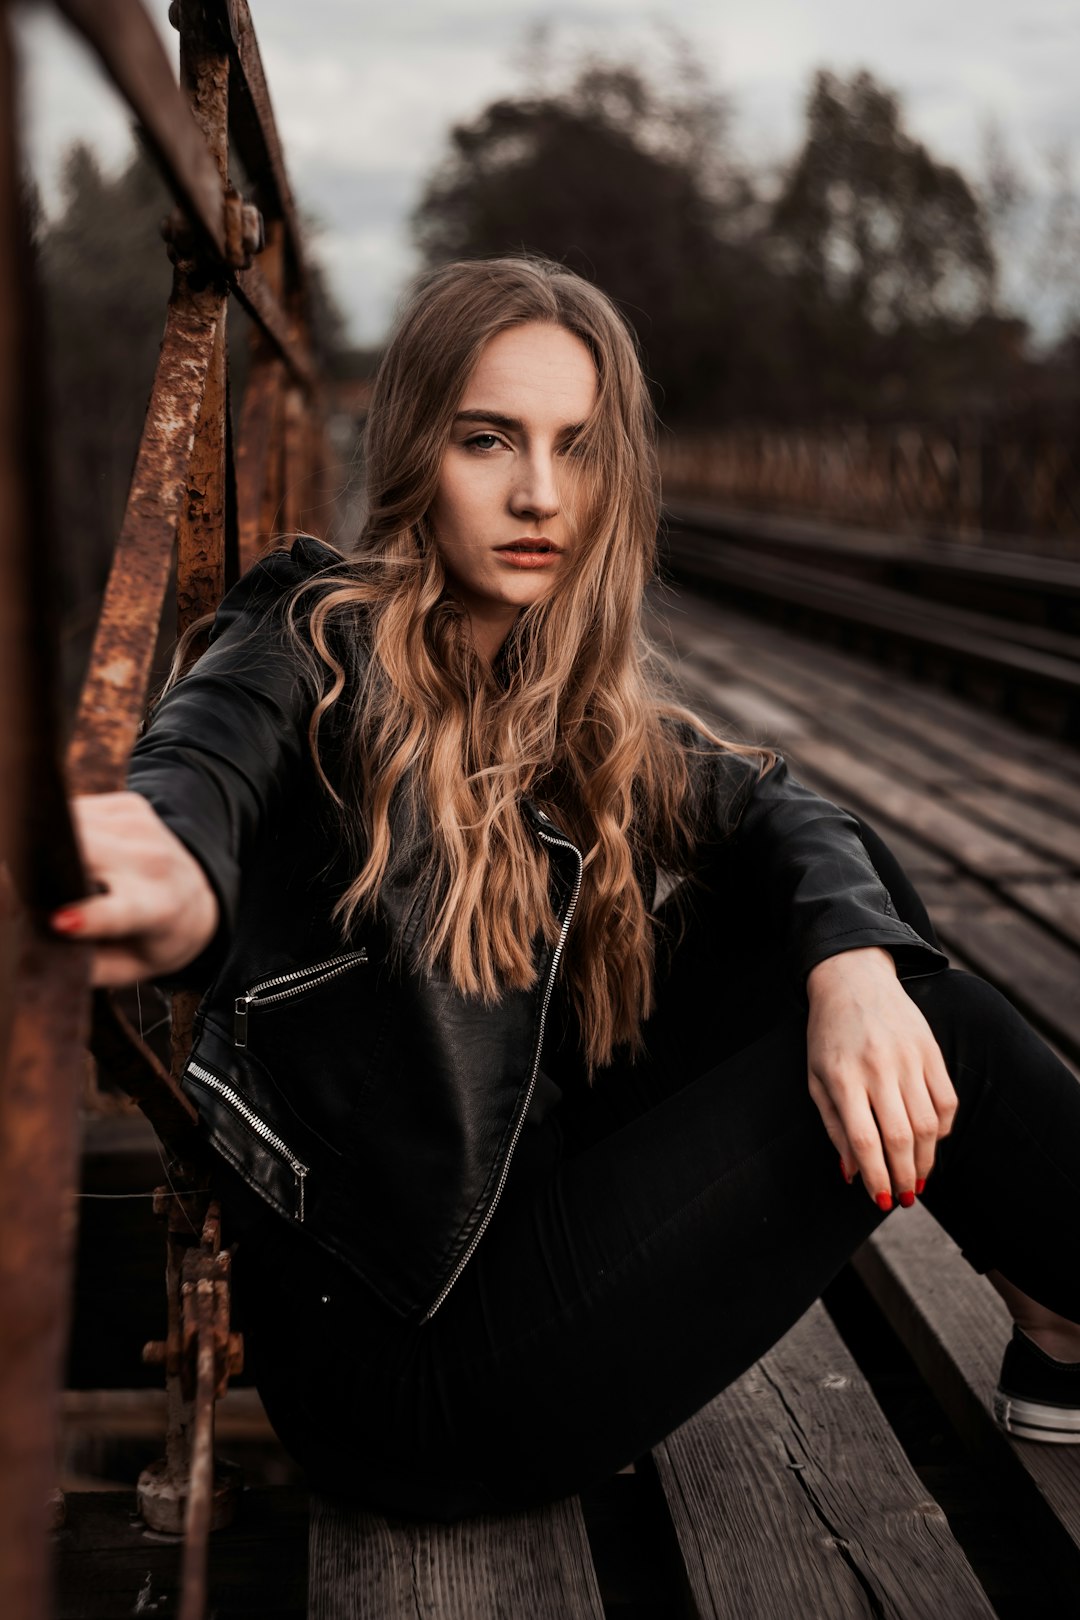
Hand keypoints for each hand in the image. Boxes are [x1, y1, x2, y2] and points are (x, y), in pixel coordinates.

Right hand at [49, 792, 218, 987]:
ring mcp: (144, 829)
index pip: (119, 913)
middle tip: (31, 880)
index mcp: (156, 911)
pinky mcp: (131, 805)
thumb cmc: (149, 942)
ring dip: (54, 843)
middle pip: (85, 852)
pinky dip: (67, 828)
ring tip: (56, 867)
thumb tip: (42, 944)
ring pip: (74, 824)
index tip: (60, 921)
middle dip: (51, 863)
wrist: (194, 899)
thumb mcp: (125, 968)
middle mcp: (154, 864)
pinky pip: (79, 810)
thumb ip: (85, 964)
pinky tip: (77, 848)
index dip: (89, 917)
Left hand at [805, 946, 957, 1207]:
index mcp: (843, 1076)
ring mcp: (909, 1057)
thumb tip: (852, 1174)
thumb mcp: (817, 1078)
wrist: (853, 978)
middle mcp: (878, 1067)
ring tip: (918, 1177)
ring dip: (926, 1159)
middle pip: (901, 1137)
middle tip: (905, 1197)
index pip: (864, 1140)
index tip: (881, 1200)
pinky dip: (944, 1128)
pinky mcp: (931, 1049)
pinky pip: (947, 1100)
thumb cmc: (828, 1035)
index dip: (875, 1176)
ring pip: (929, 1123)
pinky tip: (932, 1142)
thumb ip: (834, 1127)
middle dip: (905, 1176)